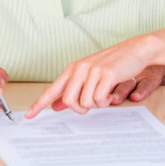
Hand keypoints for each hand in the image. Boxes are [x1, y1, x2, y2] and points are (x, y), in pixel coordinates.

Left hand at [25, 36, 159, 117]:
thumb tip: (55, 106)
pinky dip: (105, 101)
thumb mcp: (89, 75)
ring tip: (104, 94)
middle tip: (90, 105)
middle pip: (68, 100)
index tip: (28, 116)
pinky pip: (100, 100)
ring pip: (85, 102)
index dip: (39, 104)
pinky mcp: (107, 75)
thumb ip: (72, 89)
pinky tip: (110, 93)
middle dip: (79, 108)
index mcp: (73, 69)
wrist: (136, 50)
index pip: (52, 89)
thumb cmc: (113, 64)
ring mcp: (93, 71)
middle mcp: (80, 69)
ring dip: (96, 104)